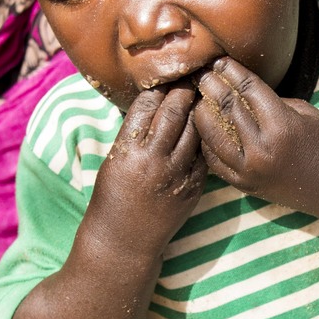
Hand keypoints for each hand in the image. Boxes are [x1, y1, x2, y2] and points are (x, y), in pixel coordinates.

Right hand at [90, 86, 206, 253]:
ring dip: (199, 110)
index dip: (159, 87)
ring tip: (202, 96)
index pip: (148, 105)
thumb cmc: (112, 197)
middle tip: (190, 76)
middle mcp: (155, 160)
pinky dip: (204, 139)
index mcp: (129, 150)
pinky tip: (206, 128)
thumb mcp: (114, 159)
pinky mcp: (193, 188)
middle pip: (175, 112)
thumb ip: (134, 133)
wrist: (124, 241)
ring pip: (195, 130)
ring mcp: (177, 176)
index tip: (165, 76)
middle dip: (183, 90)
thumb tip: (154, 102)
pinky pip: (204, 155)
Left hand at [191, 57, 318, 212]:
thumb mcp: (302, 112)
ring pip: (211, 135)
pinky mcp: (243, 185)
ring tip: (199, 99)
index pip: (247, 89)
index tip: (221, 61)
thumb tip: (237, 87)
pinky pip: (214, 160)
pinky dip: (207, 141)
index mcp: (281, 126)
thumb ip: (268, 101)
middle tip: (204, 74)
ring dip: (202, 113)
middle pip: (226, 108)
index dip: (232, 71)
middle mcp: (261, 149)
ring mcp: (249, 170)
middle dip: (212, 86)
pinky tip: (205, 127)